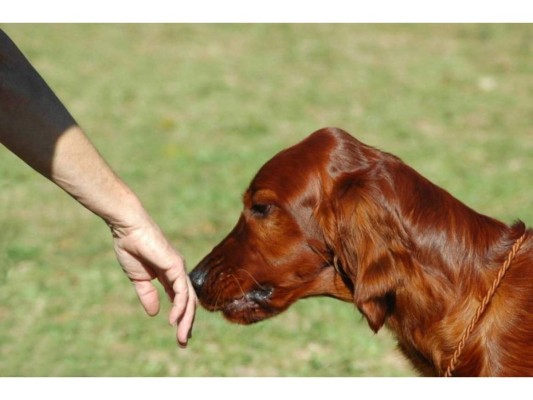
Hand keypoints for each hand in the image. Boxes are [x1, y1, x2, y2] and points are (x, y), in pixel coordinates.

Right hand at [111, 216, 196, 347]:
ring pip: (188, 298)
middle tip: (183, 342)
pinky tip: (175, 319)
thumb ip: (147, 295)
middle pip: (188, 301)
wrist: (128, 230)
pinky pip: (181, 290)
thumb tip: (155, 313)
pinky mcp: (176, 265)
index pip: (180, 299)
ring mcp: (179, 268)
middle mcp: (178, 273)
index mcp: (169, 275)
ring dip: (185, 319)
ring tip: (181, 336)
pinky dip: (180, 305)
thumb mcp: (138, 278)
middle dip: (187, 322)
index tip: (179, 334)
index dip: (181, 317)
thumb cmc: (131, 248)